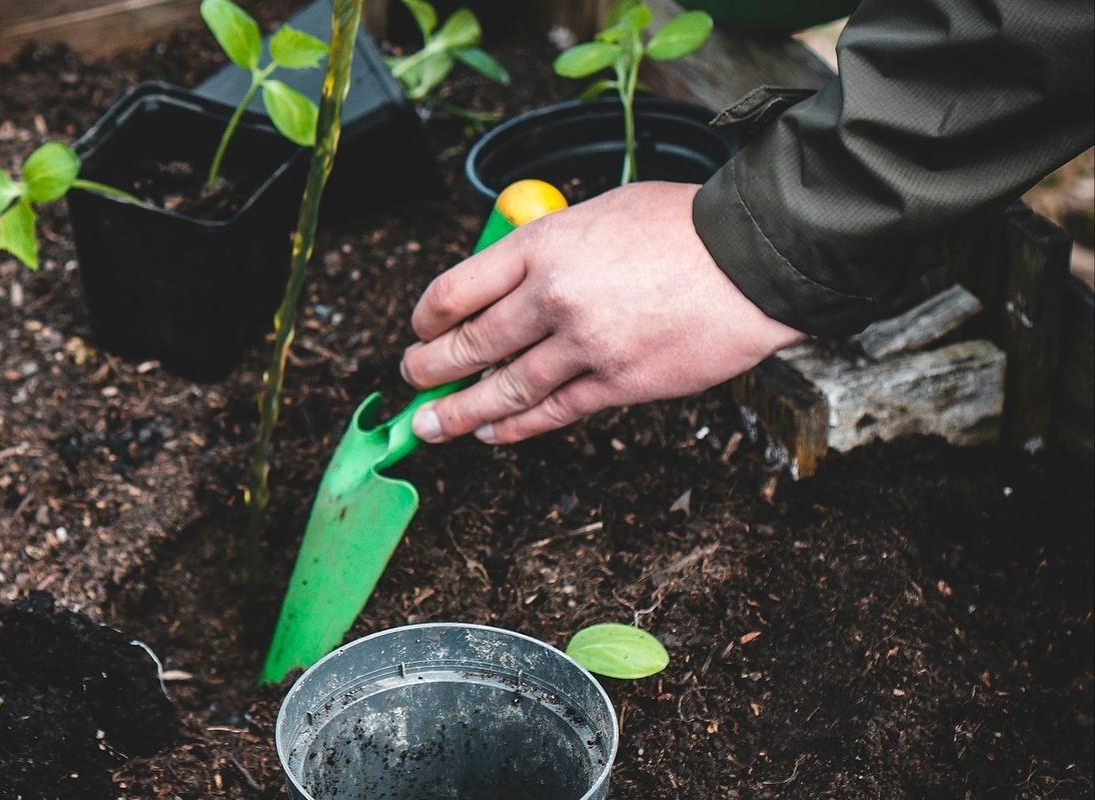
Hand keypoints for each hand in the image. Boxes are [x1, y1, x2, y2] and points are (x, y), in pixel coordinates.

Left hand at [399, 181, 805, 443]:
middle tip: (411, 379)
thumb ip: (549, 247)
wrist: (755, 258)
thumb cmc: (683, 227)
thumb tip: (510, 280)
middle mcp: (553, 296)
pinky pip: (552, 413)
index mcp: (543, 245)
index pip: (457, 288)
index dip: (427, 316)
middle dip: (429, 369)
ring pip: (503, 389)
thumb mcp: (599, 213)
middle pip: (470, 344)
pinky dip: (515, 427)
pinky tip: (492, 433)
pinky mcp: (618, 383)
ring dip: (458, 412)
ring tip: (430, 425)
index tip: (419, 328)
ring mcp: (584, 345)